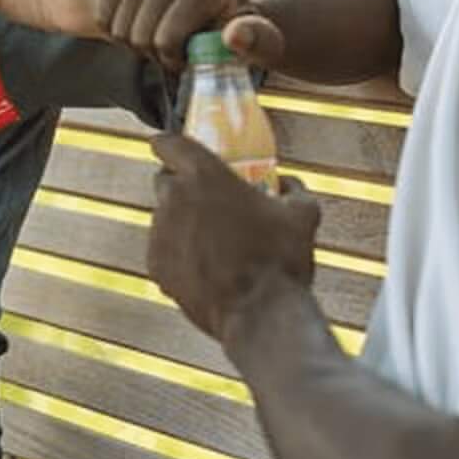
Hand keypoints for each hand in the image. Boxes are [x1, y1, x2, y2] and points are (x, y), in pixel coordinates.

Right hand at [100, 0, 282, 71]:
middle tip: (172, 51)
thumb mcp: (262, 41)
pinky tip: (139, 27)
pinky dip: (115, 31)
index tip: (190, 58)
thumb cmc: (242, 29)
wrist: (224, 2)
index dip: (174, 60)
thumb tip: (234, 36)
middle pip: (139, 33)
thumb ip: (257, 42)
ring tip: (159, 39)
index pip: (166, 38)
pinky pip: (102, 12)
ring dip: (135, 44)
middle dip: (153, 54)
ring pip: (118, 26)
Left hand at [148, 133, 319, 343]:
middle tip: (207, 200)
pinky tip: (205, 264)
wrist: (260, 315)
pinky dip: (177, 252)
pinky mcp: (156, 266)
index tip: (172, 148)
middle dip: (180, 186)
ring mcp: (161, 234)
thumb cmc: (280, 260)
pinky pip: (162, 249)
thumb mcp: (302, 214)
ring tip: (211, 240)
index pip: (168, 143)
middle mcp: (175, 199)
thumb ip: (293, 189)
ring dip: (181, 222)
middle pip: (164, 180)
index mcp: (205, 175)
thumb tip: (289, 184)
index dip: (169, 144)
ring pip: (163, 217)